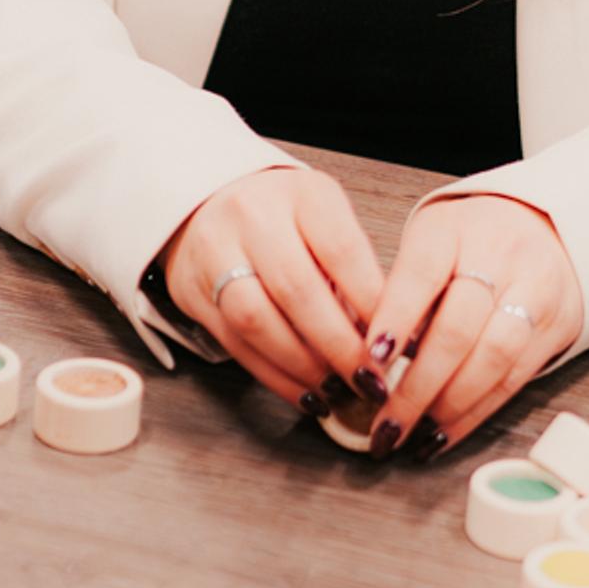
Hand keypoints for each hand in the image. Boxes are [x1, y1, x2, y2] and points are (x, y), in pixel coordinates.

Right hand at [160, 164, 384, 406]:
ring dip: (303, 366)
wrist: (208, 202)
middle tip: (369, 381)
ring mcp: (215, 252)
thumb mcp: (326, 220)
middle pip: (297, 290)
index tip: (396, 344)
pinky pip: (235, 344)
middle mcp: (253, 217)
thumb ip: (352, 271)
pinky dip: (275, 377)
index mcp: (302, 195)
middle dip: (339, 346)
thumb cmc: (283, 216)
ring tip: (337, 390)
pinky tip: (305, 392)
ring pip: (257, 321)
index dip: (371, 304)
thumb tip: (387, 337)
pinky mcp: (192, 291)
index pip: (341, 251)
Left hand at [363, 193, 584, 457]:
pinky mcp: (556, 327)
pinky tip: (442, 435)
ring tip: (412, 434)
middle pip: (458, 327)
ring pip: (492, 358)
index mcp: (452, 229)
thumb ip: (398, 292)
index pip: (421, 273)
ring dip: (448, 406)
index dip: (395, 318)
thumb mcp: (426, 245)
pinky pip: (513, 380)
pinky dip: (474, 414)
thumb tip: (366, 362)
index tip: (370, 361)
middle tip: (385, 424)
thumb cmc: (465, 245)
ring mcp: (535, 291)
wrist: (543, 230)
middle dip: (417, 386)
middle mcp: (500, 255)